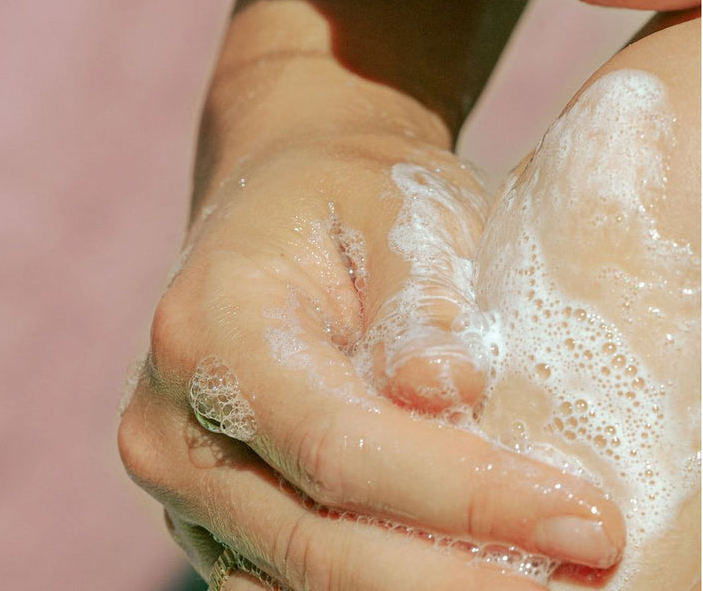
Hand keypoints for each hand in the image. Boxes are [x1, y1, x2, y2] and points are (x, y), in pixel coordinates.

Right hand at [119, 131, 624, 590]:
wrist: (282, 207)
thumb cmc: (344, 196)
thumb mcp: (398, 210)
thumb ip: (422, 295)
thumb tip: (450, 395)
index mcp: (206, 329)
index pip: (334, 443)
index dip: (461, 494)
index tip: (579, 518)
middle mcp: (168, 419)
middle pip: (316, 541)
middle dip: (456, 574)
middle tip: (579, 570)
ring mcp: (179, 478)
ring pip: (303, 579)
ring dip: (425, 588)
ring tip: (531, 573)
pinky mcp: (210, 511)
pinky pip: (291, 579)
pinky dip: (381, 582)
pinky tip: (458, 565)